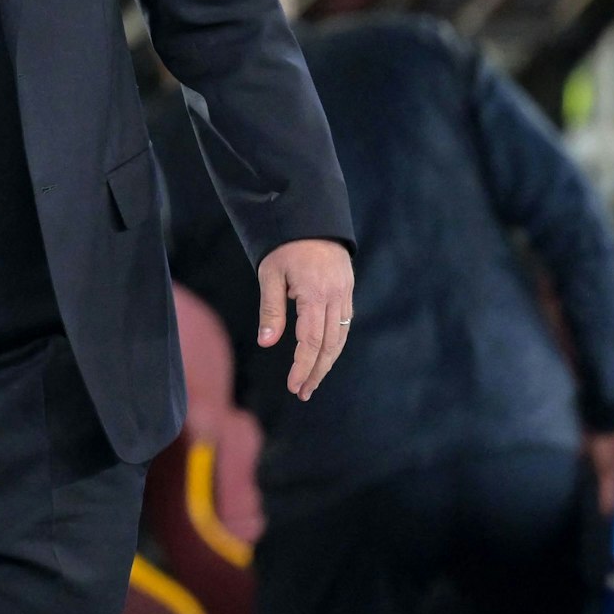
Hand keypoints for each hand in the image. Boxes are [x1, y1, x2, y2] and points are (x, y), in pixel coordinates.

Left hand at [257, 238, 354, 400]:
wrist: (312, 220)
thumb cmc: (284, 246)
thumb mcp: (270, 274)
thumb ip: (271, 310)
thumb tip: (266, 344)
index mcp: (315, 293)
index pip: (311, 340)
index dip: (303, 366)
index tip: (294, 386)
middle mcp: (335, 296)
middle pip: (329, 344)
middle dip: (316, 372)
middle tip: (302, 393)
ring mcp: (345, 294)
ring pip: (339, 337)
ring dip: (326, 362)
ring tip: (311, 382)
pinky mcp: (347, 292)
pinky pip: (343, 325)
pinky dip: (333, 344)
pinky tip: (322, 357)